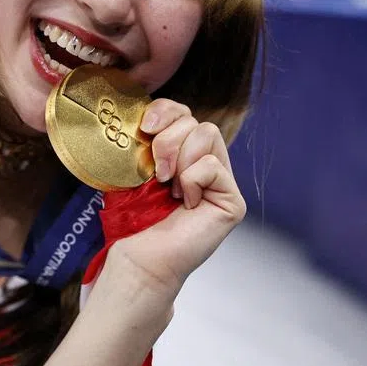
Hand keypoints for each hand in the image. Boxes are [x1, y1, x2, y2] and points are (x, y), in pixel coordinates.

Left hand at [106, 99, 245, 299]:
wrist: (139, 254)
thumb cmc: (134, 217)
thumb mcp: (134, 168)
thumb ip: (147, 140)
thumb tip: (146, 117)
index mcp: (181, 153)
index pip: (183, 113)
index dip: (166, 111)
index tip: (145, 127)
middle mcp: (205, 164)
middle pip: (196, 121)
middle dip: (168, 141)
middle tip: (156, 173)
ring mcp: (221, 182)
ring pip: (207, 135)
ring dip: (179, 159)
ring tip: (169, 188)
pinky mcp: (232, 200)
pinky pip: (213, 166)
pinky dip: (192, 181)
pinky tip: (186, 203)